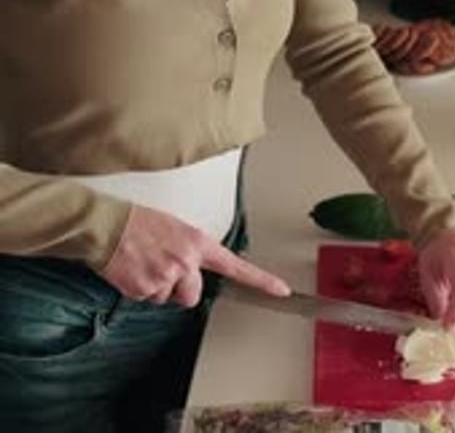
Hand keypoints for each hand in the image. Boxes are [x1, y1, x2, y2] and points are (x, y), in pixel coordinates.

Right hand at [101, 204, 289, 306]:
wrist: (107, 225)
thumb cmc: (136, 222)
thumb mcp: (173, 227)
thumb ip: (189, 249)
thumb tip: (191, 268)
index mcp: (196, 242)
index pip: (235, 265)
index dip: (260, 280)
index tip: (281, 290)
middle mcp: (186, 261)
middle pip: (193, 295)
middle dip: (179, 289)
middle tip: (161, 268)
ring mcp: (166, 277)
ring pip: (168, 298)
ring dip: (158, 288)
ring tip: (144, 264)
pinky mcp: (145, 289)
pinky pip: (148, 299)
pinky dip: (139, 289)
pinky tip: (132, 270)